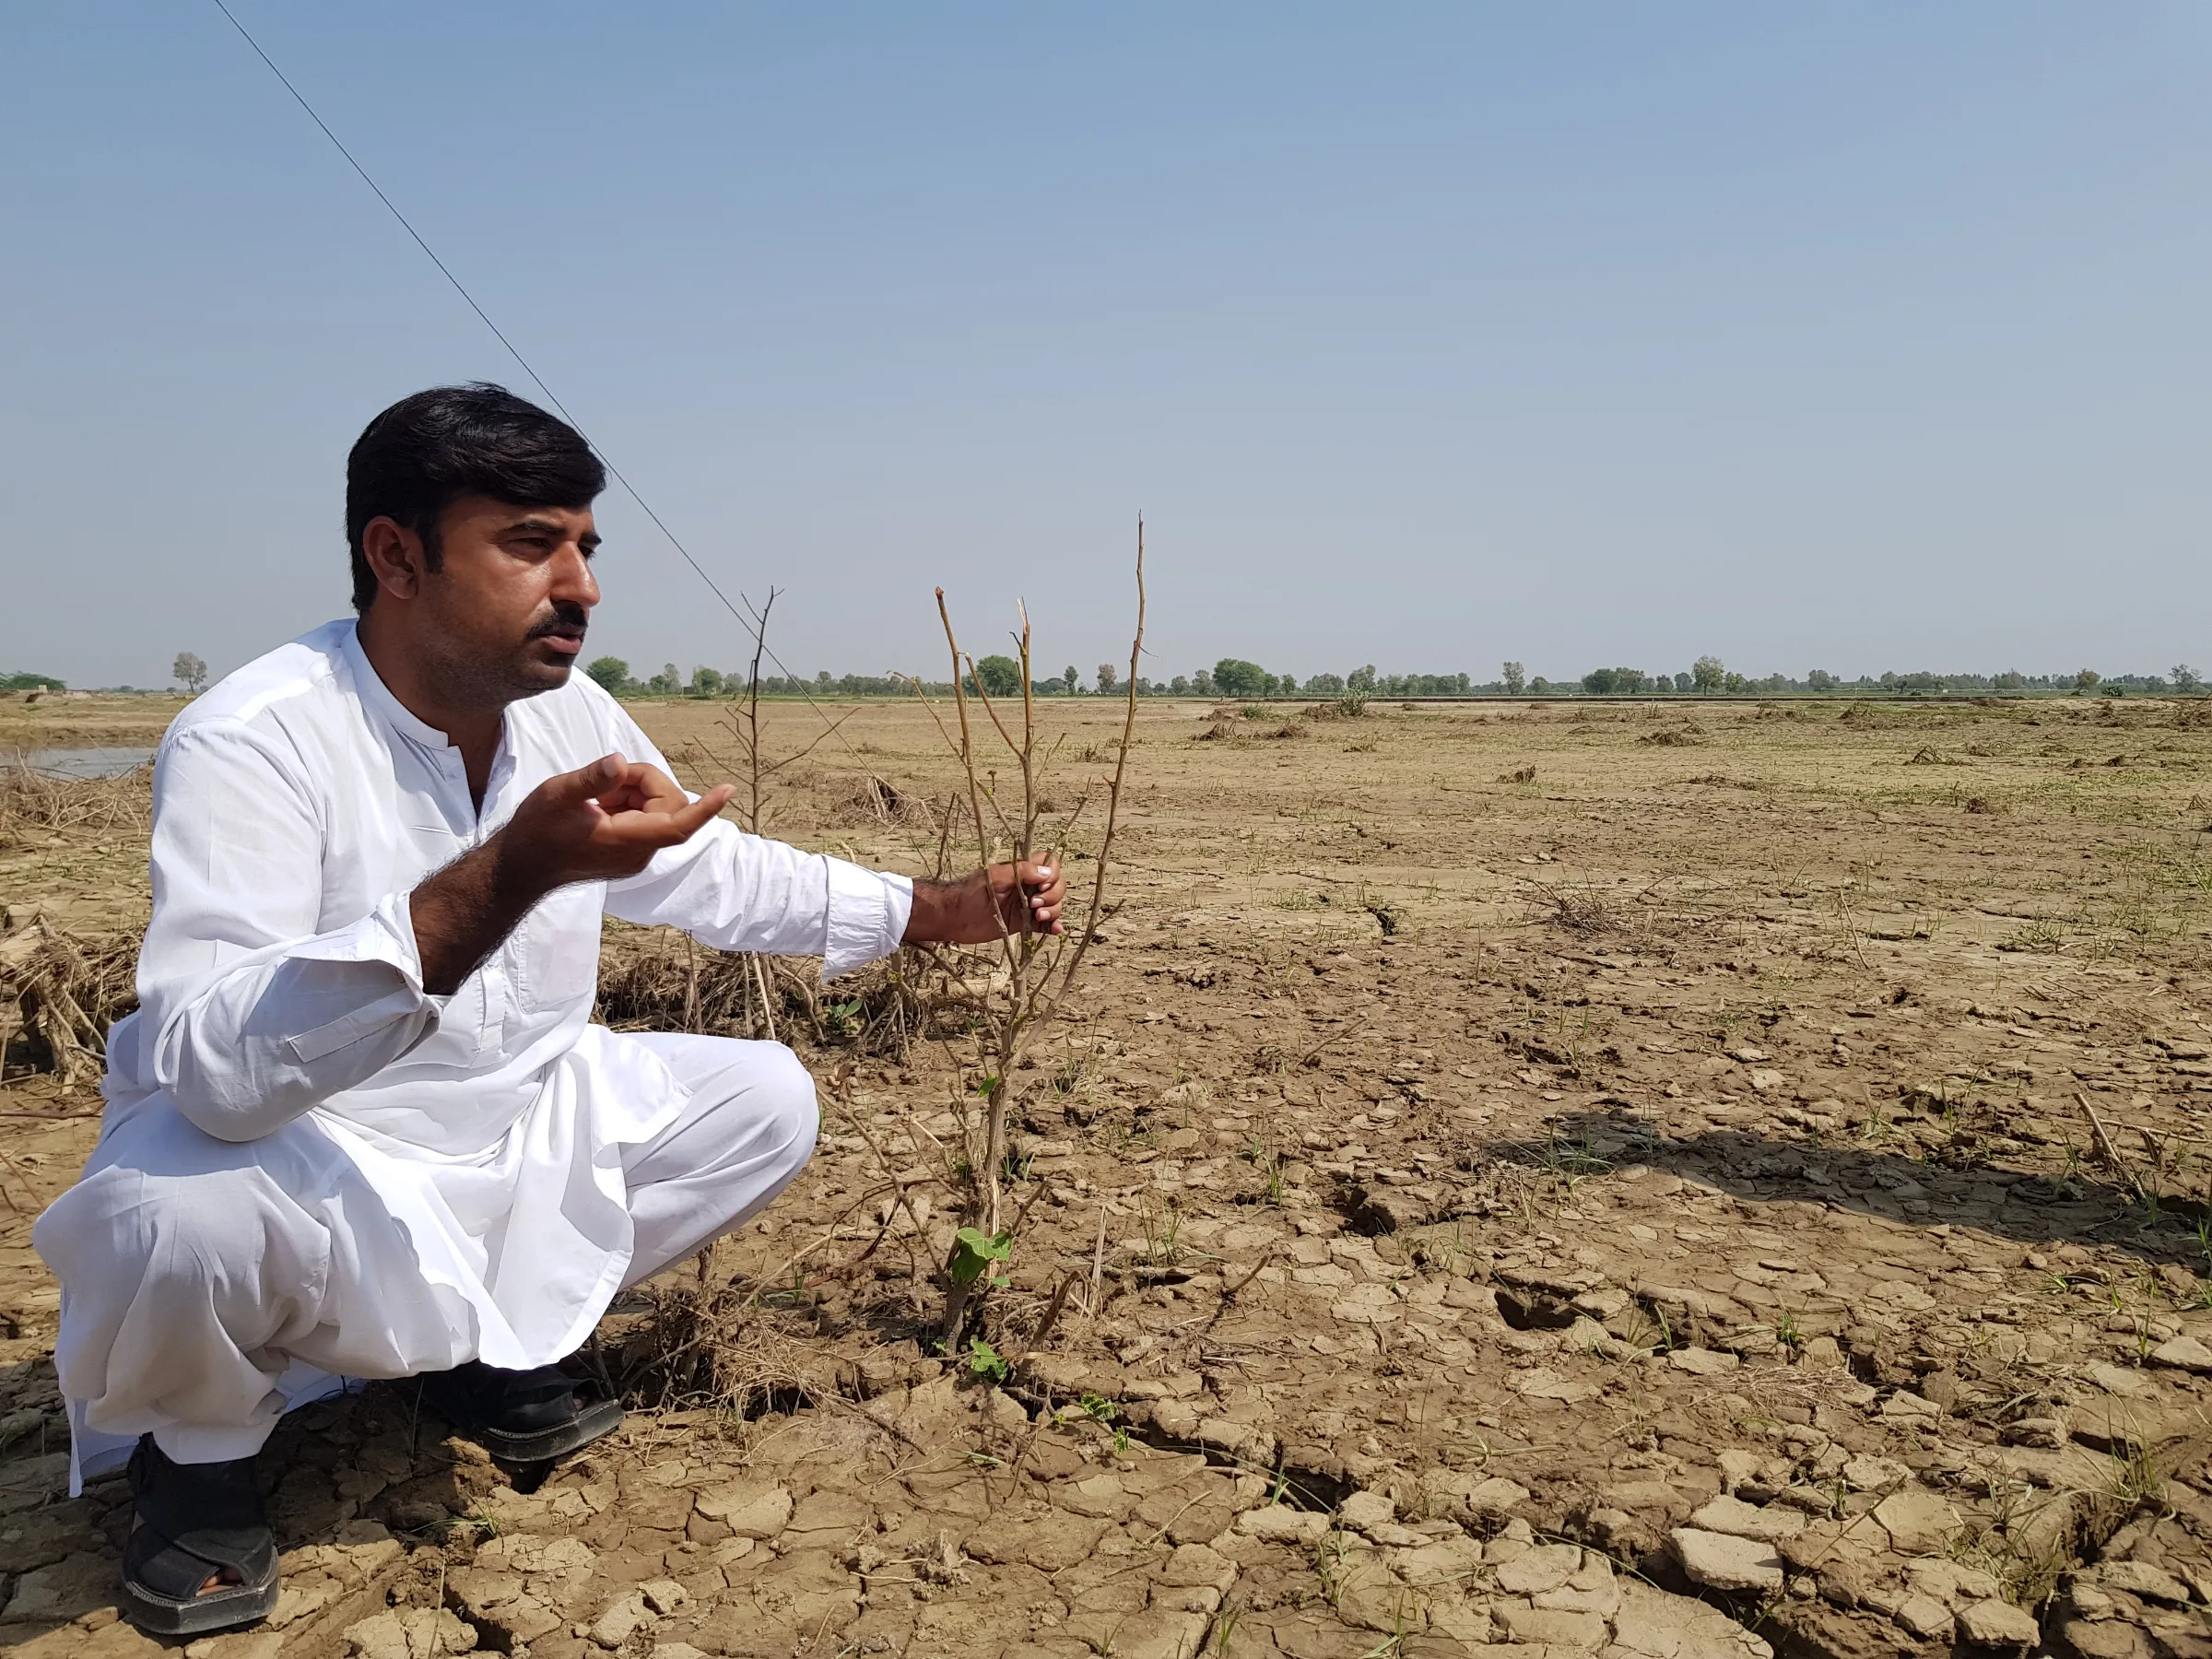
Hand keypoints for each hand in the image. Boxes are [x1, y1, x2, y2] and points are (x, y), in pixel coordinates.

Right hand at [500, 754, 733, 894]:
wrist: (520, 867)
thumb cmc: (536, 831)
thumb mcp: (557, 796)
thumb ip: (592, 779)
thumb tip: (620, 761)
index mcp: (626, 841)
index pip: (678, 825)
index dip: (705, 808)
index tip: (729, 790)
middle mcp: (638, 852)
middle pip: (668, 806)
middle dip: (644, 782)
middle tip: (606, 778)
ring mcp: (635, 854)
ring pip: (656, 810)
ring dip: (632, 791)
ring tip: (595, 797)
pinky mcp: (628, 851)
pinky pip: (644, 819)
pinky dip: (626, 802)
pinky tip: (597, 806)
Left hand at [904, 859, 1068, 944]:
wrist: (954, 918)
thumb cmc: (969, 893)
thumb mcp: (994, 877)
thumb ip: (1021, 872)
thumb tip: (1046, 873)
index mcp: (1022, 872)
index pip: (1049, 865)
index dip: (1052, 873)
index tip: (1041, 884)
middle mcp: (1027, 887)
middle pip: (1056, 886)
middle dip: (1052, 895)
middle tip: (1034, 903)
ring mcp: (1027, 906)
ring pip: (1054, 905)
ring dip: (1053, 910)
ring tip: (1038, 916)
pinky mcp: (1024, 924)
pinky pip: (1045, 924)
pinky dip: (1053, 926)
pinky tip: (1054, 929)